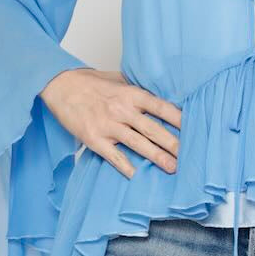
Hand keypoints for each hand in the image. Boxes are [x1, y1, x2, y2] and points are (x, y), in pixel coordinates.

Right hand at [39, 68, 180, 179]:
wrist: (60, 86)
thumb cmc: (90, 83)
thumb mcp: (118, 79)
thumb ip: (138, 89)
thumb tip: (160, 96)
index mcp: (131, 94)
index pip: (162, 107)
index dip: (179, 119)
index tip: (194, 129)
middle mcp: (122, 110)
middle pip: (154, 129)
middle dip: (174, 144)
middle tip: (189, 156)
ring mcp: (108, 126)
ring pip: (139, 144)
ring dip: (157, 158)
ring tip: (172, 168)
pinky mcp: (94, 139)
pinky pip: (114, 156)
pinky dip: (126, 167)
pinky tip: (138, 176)